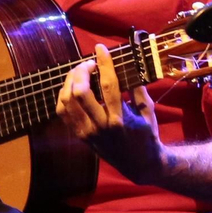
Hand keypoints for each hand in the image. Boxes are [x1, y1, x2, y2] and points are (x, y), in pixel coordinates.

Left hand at [56, 44, 164, 184]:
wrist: (139, 164)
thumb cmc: (147, 136)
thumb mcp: (148, 112)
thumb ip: (137, 89)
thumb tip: (129, 65)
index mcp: (120, 119)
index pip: (108, 85)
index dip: (104, 63)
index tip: (100, 48)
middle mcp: (100, 126)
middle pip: (80, 92)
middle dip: (81, 71)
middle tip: (89, 63)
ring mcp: (87, 132)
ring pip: (66, 101)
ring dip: (70, 82)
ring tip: (80, 73)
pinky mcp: (79, 136)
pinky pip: (63, 112)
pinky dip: (64, 96)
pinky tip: (73, 87)